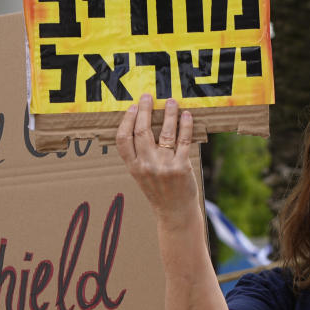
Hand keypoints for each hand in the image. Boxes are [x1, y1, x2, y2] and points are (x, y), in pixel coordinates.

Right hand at [116, 94, 198, 224]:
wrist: (175, 213)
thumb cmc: (159, 191)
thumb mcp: (142, 176)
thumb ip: (139, 156)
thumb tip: (140, 125)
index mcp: (133, 167)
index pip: (123, 139)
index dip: (126, 120)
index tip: (132, 107)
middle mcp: (146, 166)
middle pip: (142, 131)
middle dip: (144, 110)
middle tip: (147, 96)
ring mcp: (164, 166)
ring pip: (165, 132)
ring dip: (168, 113)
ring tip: (171, 101)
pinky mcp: (182, 167)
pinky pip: (184, 140)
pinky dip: (186, 125)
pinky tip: (187, 115)